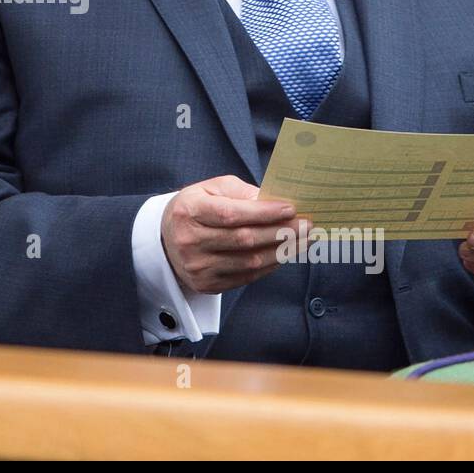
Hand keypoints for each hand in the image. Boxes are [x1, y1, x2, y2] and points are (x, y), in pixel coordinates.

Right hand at [161, 174, 310, 294]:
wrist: (166, 239)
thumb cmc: (195, 208)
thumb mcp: (210, 189)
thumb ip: (240, 192)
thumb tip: (273, 201)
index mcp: (189, 211)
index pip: (231, 214)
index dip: (263, 213)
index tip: (290, 208)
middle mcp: (190, 241)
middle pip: (244, 240)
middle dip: (281, 231)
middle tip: (307, 224)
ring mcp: (197, 267)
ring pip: (249, 261)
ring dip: (282, 250)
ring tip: (303, 239)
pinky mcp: (206, 284)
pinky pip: (246, 277)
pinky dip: (270, 265)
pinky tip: (284, 253)